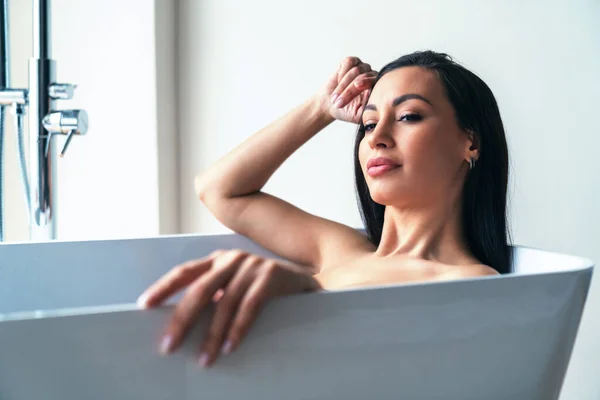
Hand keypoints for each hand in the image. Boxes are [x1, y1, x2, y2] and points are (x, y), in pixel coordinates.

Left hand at [137, 249, 320, 366]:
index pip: (185, 272)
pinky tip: (231, 347)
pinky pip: (250, 305)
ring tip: (205, 359)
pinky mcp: (271, 275)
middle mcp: (232, 258)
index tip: (144, 306)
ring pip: (224, 302)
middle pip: (200, 289)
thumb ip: (214, 295)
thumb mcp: (235, 286)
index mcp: (218, 260)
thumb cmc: (264, 287)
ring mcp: (253, 265)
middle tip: (169, 345)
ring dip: (213, 334)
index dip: (164, 287)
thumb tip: (184, 324)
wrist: (304, 278)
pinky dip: (239, 328)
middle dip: (182, 319)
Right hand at [315, 56, 377, 123]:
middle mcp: (372, 77)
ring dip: (343, 85)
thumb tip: (371, 93)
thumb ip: (366, 107)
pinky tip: (338, 82)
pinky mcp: (353, 61)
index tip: (357, 87)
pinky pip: (348, 62)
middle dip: (349, 90)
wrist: (330, 103)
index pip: (375, 83)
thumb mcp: (357, 115)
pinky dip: (341, 73)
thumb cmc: (346, 110)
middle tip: (339, 102)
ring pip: (355, 70)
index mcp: (377, 88)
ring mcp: (363, 68)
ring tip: (335, 97)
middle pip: (364, 77)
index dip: (366, 83)